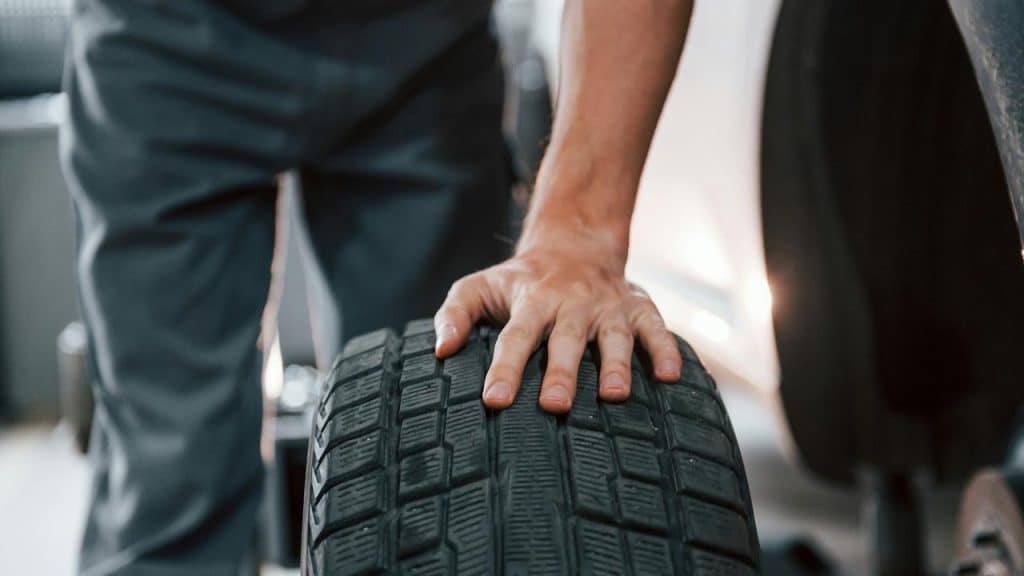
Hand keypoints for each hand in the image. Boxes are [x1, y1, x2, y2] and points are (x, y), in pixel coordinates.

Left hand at [433, 229, 681, 413]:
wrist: (573, 243)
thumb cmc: (520, 281)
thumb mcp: (479, 286)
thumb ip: (455, 313)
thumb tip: (441, 351)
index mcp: (532, 301)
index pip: (515, 337)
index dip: (505, 369)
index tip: (495, 400)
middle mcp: (572, 303)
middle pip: (565, 339)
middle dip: (562, 372)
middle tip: (554, 405)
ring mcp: (608, 306)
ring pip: (613, 336)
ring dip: (616, 364)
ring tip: (614, 395)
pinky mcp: (639, 309)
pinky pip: (657, 329)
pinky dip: (666, 350)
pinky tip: (672, 377)